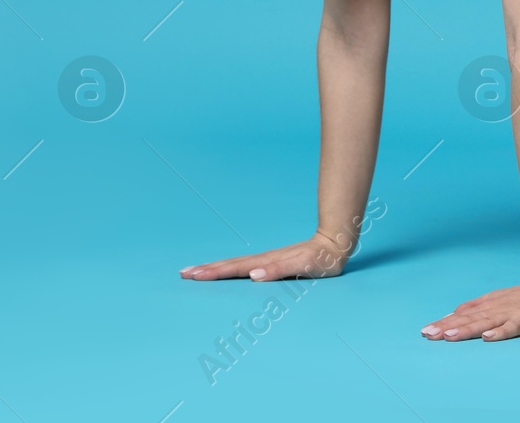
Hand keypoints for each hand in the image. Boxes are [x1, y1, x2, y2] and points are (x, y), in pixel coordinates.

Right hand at [179, 231, 352, 281]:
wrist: (336, 244)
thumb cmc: (322, 259)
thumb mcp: (304, 266)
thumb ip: (280, 270)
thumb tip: (253, 275)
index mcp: (267, 263)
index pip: (235, 269)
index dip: (214, 273)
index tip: (193, 275)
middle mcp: (264, 261)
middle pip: (230, 265)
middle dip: (206, 270)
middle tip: (183, 274)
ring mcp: (267, 260)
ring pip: (235, 264)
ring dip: (214, 268)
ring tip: (195, 271)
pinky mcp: (272, 262)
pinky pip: (245, 266)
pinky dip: (230, 268)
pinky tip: (224, 271)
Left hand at [422, 278, 519, 341]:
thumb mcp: (498, 300)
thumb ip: (477, 308)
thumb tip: (452, 315)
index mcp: (490, 304)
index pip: (464, 315)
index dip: (445, 322)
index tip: (425, 331)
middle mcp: (498, 307)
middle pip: (471, 319)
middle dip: (449, 327)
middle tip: (429, 335)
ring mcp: (514, 312)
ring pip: (487, 321)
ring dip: (468, 329)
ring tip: (449, 336)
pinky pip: (514, 326)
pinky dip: (501, 331)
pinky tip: (488, 337)